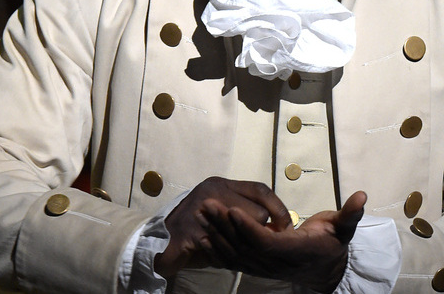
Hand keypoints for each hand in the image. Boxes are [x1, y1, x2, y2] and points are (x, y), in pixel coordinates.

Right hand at [154, 177, 291, 280]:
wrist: (157, 238)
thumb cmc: (194, 223)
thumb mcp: (218, 205)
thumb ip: (241, 206)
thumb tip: (275, 219)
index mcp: (220, 183)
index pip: (259, 190)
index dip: (277, 208)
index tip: (285, 225)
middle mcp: (210, 193)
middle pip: (255, 213)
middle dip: (258, 231)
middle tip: (264, 242)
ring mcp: (199, 212)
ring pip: (242, 232)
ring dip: (244, 244)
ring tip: (245, 252)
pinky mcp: (188, 234)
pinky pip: (219, 247)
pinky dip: (222, 256)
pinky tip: (223, 260)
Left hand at [200, 190, 366, 291]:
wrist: (325, 269)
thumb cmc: (332, 243)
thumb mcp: (344, 227)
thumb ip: (350, 213)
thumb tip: (362, 196)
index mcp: (294, 251)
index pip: (267, 242)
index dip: (249, 228)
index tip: (232, 210)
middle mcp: (276, 263)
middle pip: (244, 246)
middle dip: (224, 225)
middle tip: (207, 204)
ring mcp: (264, 268)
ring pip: (235, 254)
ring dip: (216, 234)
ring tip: (200, 213)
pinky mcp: (256, 267)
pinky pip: (233, 261)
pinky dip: (217, 250)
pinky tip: (202, 237)